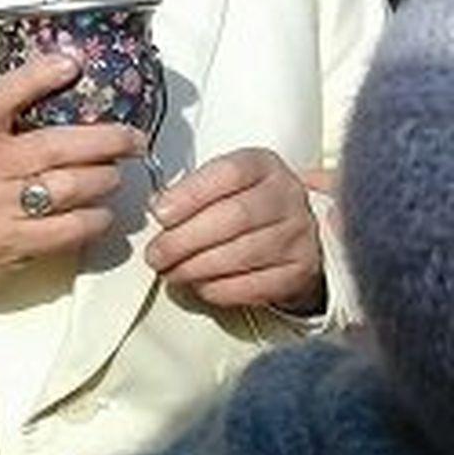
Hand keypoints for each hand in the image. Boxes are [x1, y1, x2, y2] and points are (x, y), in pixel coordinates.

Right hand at [0, 54, 146, 313]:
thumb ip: (6, 127)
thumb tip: (67, 98)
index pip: (1, 98)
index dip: (36, 77)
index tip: (69, 64)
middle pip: (57, 146)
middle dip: (106, 140)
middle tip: (131, 138)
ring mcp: (0, 207)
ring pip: (72, 186)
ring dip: (105, 180)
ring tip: (112, 176)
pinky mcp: (16, 241)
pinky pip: (72, 226)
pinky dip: (97, 218)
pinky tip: (100, 212)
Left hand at [146, 147, 322, 312]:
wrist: (289, 230)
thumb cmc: (243, 202)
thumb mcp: (220, 182)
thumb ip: (190, 190)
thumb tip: (159, 208)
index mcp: (262, 166)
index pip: (229, 173)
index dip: (190, 194)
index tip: (160, 213)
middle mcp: (287, 197)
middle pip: (235, 217)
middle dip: (185, 239)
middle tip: (156, 254)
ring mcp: (298, 235)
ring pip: (242, 254)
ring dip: (196, 267)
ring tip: (170, 270)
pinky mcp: (299, 271)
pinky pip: (254, 285)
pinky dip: (218, 288)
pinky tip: (198, 284)